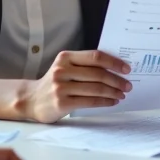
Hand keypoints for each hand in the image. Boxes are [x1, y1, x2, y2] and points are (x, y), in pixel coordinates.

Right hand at [17, 50, 131, 122]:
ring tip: (122, 94)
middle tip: (128, 85)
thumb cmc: (55, 83)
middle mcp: (62, 70)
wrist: (31, 100)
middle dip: (116, 80)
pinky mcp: (61, 103)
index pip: (95, 56)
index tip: (127, 69)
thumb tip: (115, 69)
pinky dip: (104, 102)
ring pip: (95, 88)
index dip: (114, 62)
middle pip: (97, 74)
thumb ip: (84, 65)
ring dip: (113, 92)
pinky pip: (89, 102)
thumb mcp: (65, 68)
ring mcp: (60, 87)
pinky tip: (112, 102)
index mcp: (65, 57)